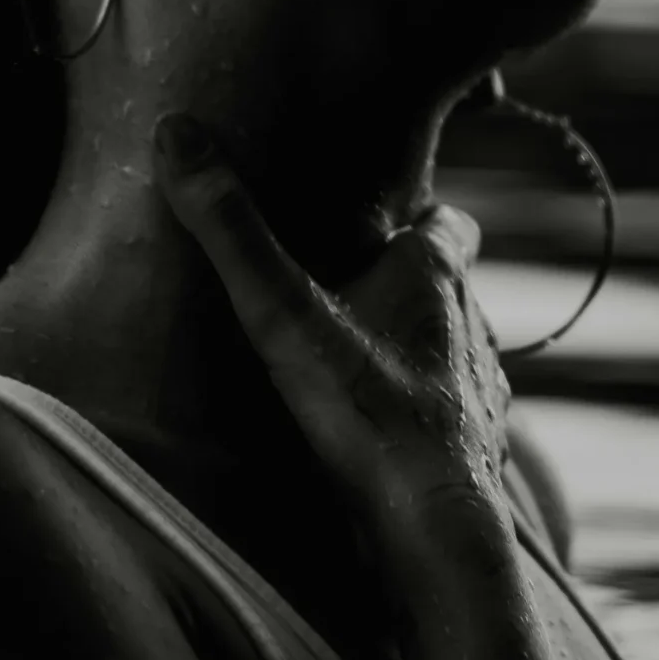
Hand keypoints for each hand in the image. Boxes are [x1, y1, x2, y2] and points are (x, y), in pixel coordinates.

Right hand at [151, 111, 512, 539]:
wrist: (432, 525)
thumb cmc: (368, 412)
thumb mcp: (283, 314)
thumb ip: (231, 230)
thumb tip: (178, 134)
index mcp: (435, 278)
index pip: (449, 224)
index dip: (424, 218)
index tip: (388, 219)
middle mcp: (471, 328)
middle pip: (451, 291)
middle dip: (411, 288)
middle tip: (351, 291)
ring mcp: (480, 395)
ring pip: (454, 357)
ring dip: (417, 357)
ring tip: (360, 368)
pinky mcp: (473, 454)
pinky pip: (451, 424)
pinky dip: (422, 421)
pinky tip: (382, 440)